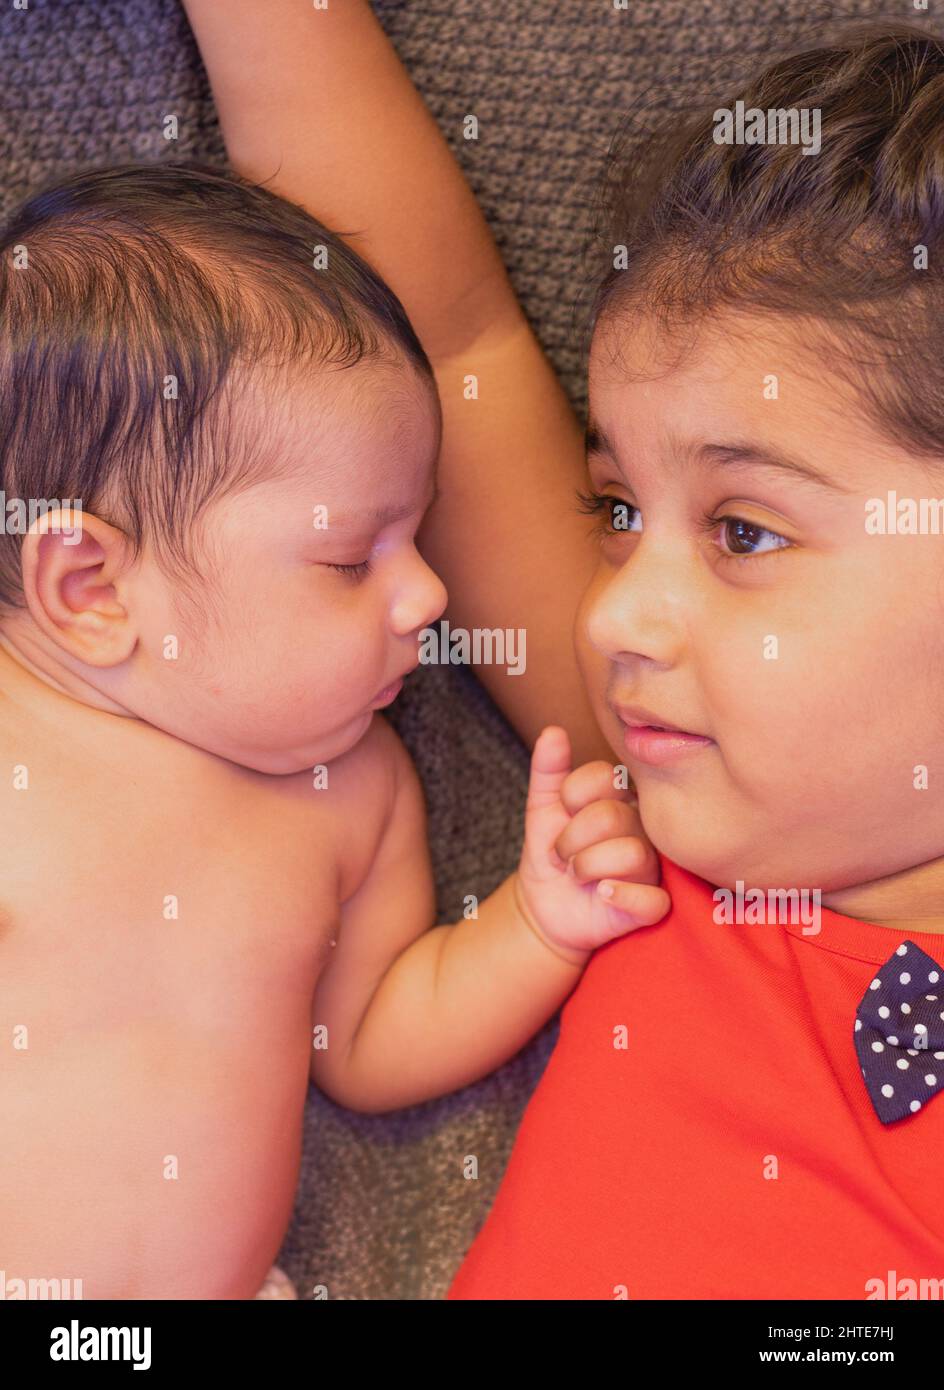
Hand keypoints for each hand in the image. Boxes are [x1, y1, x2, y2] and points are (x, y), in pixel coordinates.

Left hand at [514, 725, 670, 963]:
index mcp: (622, 798)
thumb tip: (553, 731)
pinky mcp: (653, 904)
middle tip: (563, 854)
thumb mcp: (542, 806)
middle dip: (571, 839)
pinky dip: (621, 896)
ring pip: (631, 854)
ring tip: (577, 875)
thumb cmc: (551, 851)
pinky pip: (651, 899)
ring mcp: (652, 865)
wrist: (544, 904)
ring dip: (586, 867)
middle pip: (612, 817)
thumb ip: (547, 768)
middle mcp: (643, 827)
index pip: (606, 776)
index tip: (561, 813)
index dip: (572, 796)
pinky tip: (601, 893)